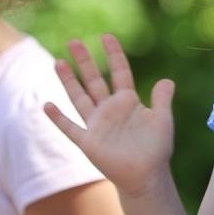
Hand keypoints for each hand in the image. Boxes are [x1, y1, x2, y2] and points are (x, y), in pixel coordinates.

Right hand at [47, 34, 174, 199]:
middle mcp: (109, 109)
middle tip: (74, 41)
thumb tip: (167, 80)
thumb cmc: (156, 150)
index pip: (119, 72)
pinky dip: (58, 118)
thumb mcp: (162, 120)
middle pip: (94, 80)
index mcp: (128, 101)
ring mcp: (97, 124)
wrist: (147, 177)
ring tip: (58, 62)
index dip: (113, 55)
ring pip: (79, 98)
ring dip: (68, 81)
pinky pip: (70, 127)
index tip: (106, 36)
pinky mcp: (88, 142)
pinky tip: (47, 105)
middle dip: (84, 61)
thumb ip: (162, 100)